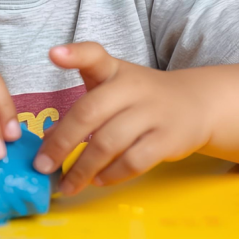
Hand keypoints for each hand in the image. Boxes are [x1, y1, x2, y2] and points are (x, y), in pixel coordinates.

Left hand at [31, 42, 213, 194]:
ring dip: (83, 169)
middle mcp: (132, 88)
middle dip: (62, 142)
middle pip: (90, 112)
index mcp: (114, 71)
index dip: (75, 54)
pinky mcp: (167, 139)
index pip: (95, 55)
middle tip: (42, 166)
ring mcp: (152, 113)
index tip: (54, 55)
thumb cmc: (143, 98)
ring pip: (109, 143)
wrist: (197, 104)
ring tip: (67, 185)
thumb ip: (81, 110)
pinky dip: (112, 175)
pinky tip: (98, 181)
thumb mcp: (113, 91)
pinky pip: (134, 161)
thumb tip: (48, 141)